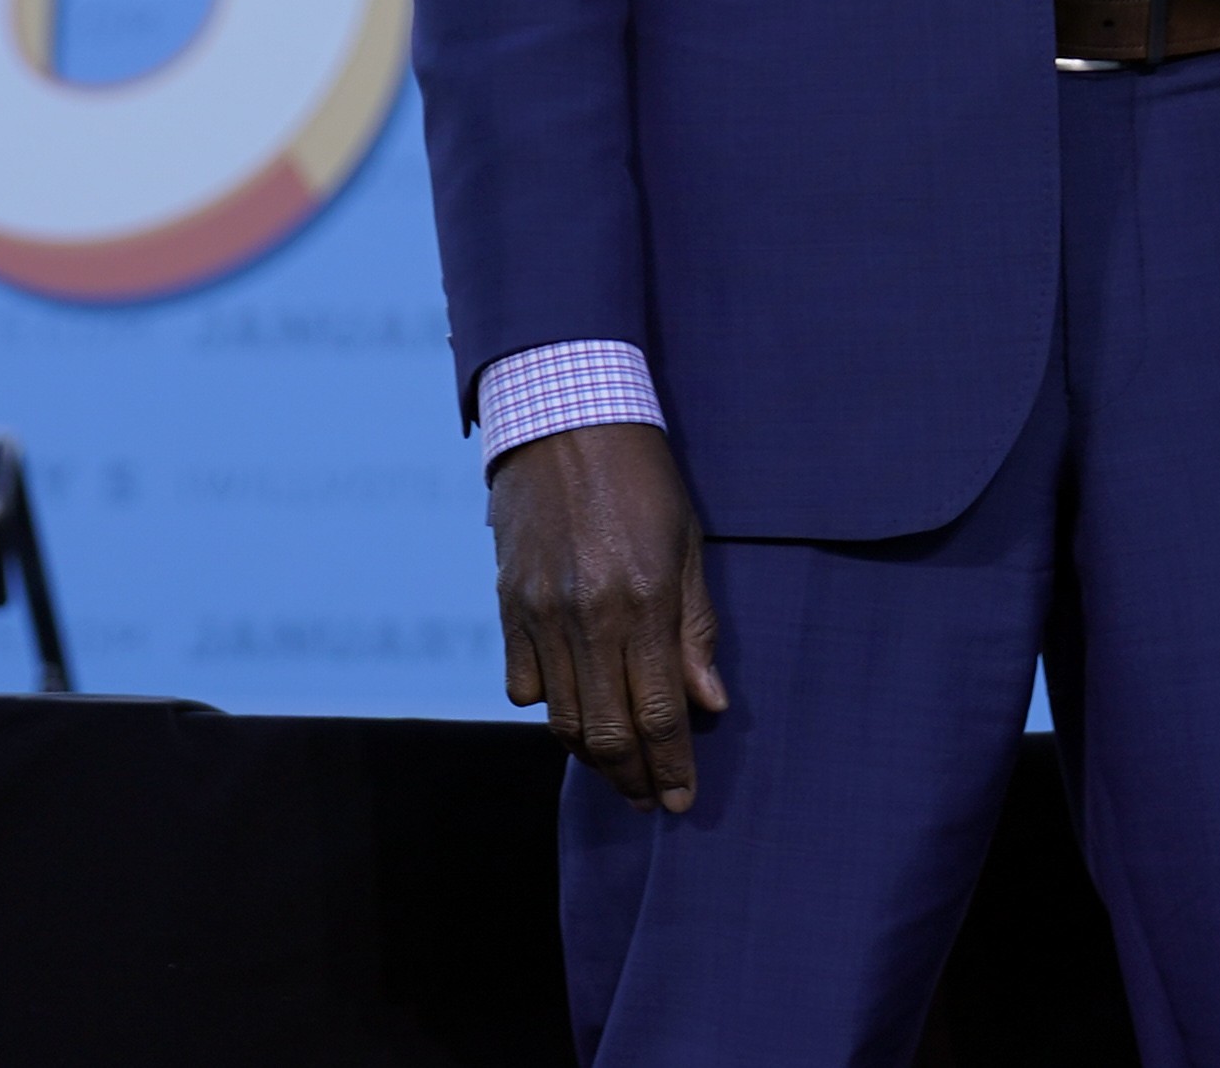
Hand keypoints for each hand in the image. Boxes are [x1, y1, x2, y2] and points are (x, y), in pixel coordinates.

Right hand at [489, 421, 725, 809]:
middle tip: (648, 798)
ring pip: (561, 719)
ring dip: (591, 755)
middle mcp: (588, 618)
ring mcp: (541, 614)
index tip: (680, 801)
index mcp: (643, 601)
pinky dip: (548, 709)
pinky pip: (522, 685)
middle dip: (631, 777)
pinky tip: (573, 710)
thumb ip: (696, 629)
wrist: (563, 418)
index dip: (671, 767)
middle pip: (605, 732)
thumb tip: (710, 704)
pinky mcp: (508, 605)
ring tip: (617, 768)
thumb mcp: (689, 545)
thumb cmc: (641, 478)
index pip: (660, 713)